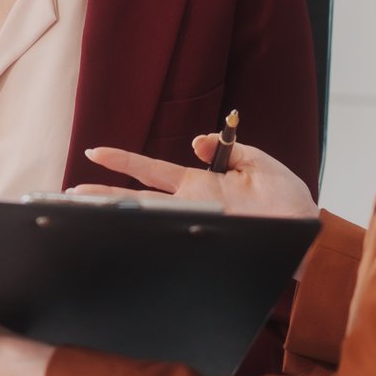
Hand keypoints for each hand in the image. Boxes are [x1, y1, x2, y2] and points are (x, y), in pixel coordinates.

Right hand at [68, 134, 317, 219]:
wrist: (307, 230)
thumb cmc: (289, 201)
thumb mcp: (260, 162)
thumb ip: (227, 148)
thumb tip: (195, 141)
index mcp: (199, 182)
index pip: (151, 170)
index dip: (123, 161)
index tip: (95, 153)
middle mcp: (192, 203)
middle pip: (138, 197)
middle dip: (103, 196)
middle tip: (68, 196)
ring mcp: (197, 220)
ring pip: (148, 215)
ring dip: (117, 214)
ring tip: (83, 212)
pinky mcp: (206, 234)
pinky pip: (171, 232)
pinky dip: (149, 234)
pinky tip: (126, 233)